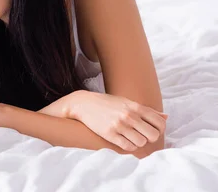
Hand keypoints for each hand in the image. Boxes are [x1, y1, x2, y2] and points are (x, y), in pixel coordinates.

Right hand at [40, 90, 167, 151]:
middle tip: (141, 135)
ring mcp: (119, 125)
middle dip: (149, 138)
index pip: (159, 123)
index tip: (152, 130)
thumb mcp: (127, 102)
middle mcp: (129, 115)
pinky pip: (128, 147)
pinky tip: (124, 141)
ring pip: (141, 142)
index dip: (159, 130)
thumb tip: (166, 117)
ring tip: (131, 138)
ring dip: (138, 142)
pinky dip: (129, 146)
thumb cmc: (107, 103)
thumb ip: (147, 110)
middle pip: (153, 135)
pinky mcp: (109, 134)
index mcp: (135, 107)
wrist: (84, 104)